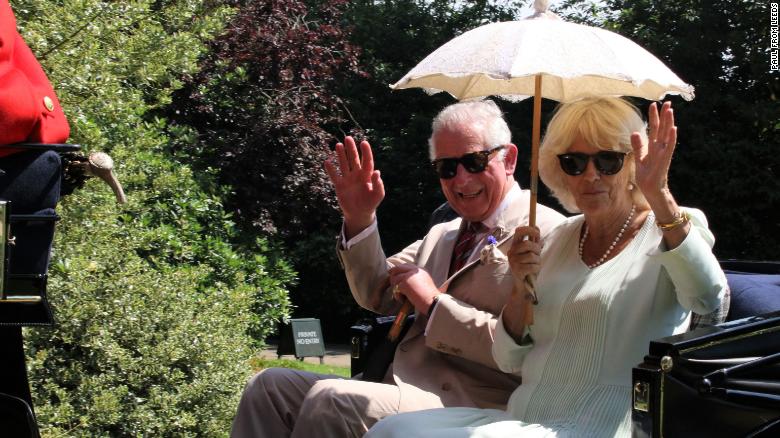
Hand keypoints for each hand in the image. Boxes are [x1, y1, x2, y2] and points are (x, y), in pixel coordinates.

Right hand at [324, 136, 384, 238]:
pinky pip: (334, 176)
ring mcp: (348, 179)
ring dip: (341, 155)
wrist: (359, 213)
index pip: (367, 161)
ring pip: (344, 164)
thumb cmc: (371, 203)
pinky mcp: (340, 185)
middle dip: (351, 149)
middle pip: (354, 159)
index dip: (366, 152)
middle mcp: (357, 175)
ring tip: (338, 145)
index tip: (363, 143)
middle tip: (348, 138)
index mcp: (367, 175)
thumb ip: (378, 184)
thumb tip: (377, 172)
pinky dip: (330, 169)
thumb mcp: (378, 195)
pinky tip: (327, 161)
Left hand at [388, 264, 438, 315]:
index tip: (392, 272)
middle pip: (397, 269)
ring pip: (394, 279)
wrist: (433, 302)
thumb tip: (402, 281)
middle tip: (392, 284)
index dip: (397, 269)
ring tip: (403, 296)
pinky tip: (404, 300)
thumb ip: (415, 279)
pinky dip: (398, 296)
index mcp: (420, 270)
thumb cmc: (430, 297)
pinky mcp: (404, 284)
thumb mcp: (424, 283)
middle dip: (393, 277)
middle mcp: (414, 271)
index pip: (405, 265)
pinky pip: (396, 289)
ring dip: (396, 289)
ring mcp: (408, 276)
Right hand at [502, 226, 540, 340]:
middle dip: (537, 250)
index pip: (518, 232)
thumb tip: (535, 226)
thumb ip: (533, 240)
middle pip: (528, 244)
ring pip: (532, 256)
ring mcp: (513, 261)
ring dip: (537, 261)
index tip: (536, 232)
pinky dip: (536, 269)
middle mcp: (511, 252)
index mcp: (515, 246)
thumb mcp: (532, 252)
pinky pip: (533, 266)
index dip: (528, 230)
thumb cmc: (528, 267)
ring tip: (535, 266)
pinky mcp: (517, 270)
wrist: (524, 286)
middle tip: (537, 256)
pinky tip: (533, 272)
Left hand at [631, 101, 676, 199]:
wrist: (650, 189)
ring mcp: (663, 153)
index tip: (653, 105)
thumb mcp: (639, 158)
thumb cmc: (646, 175)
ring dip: (669, 123)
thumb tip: (634, 132)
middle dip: (664, 115)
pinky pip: (669, 148)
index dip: (654, 117)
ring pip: (667, 135)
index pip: (654, 129)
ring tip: (671, 110)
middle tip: (667, 102)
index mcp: (653, 146)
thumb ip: (638, 146)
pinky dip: (671, 138)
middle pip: (662, 129)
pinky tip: (673, 129)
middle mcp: (660, 148)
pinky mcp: (664, 161)